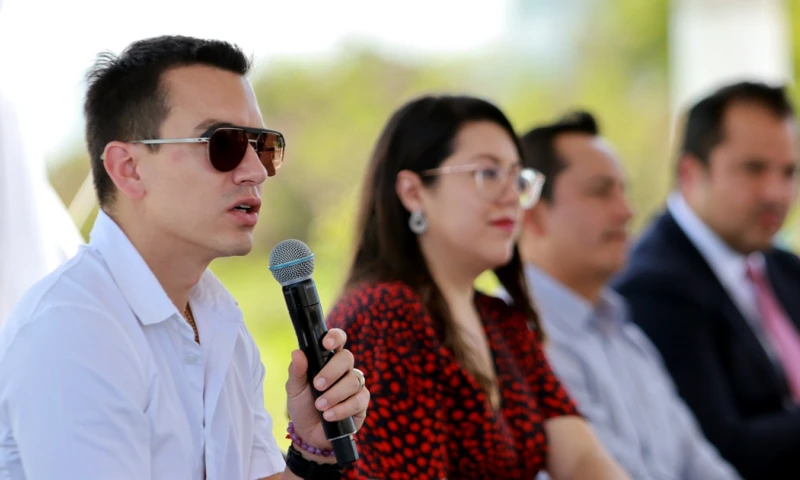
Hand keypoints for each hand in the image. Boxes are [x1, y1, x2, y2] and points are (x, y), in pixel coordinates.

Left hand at [285, 328, 368, 461]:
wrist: (309, 434)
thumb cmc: (303, 406)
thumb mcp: (294, 390)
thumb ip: (296, 371)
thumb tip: (297, 352)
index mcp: (327, 359)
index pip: (337, 340)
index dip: (335, 337)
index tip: (326, 345)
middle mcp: (344, 369)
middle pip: (347, 358)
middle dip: (332, 372)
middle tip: (317, 386)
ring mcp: (354, 384)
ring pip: (353, 380)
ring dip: (335, 394)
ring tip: (320, 406)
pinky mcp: (361, 402)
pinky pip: (359, 399)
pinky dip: (343, 408)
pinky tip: (330, 416)